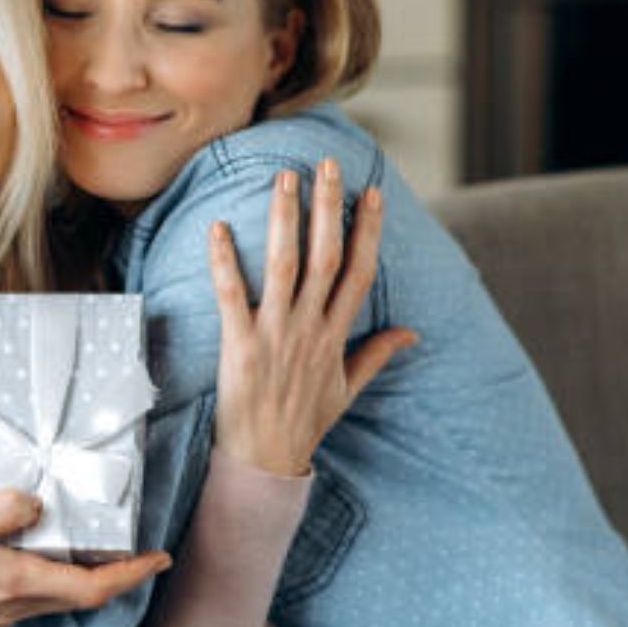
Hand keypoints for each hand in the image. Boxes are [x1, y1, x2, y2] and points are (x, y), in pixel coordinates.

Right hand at [0, 490, 172, 626]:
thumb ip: (2, 509)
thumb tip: (36, 504)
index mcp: (17, 581)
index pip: (93, 586)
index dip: (132, 574)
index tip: (159, 559)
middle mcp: (17, 604)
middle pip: (83, 594)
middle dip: (116, 573)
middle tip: (135, 546)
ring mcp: (3, 613)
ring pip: (60, 597)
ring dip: (86, 575)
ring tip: (94, 543)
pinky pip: (36, 596)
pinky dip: (54, 576)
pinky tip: (42, 553)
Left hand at [207, 160, 416, 475]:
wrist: (266, 460)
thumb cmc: (303, 424)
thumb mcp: (346, 389)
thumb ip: (376, 354)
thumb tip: (411, 332)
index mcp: (335, 336)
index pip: (359, 272)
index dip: (366, 231)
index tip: (372, 193)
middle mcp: (309, 329)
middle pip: (326, 258)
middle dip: (328, 208)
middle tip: (325, 165)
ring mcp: (275, 335)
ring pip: (285, 267)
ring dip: (285, 221)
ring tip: (283, 179)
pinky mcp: (239, 346)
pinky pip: (231, 296)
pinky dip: (224, 262)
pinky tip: (216, 228)